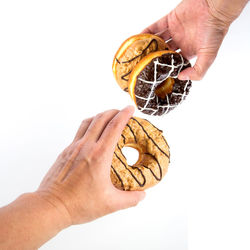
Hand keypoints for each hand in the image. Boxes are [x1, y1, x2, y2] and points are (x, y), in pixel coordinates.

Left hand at [37, 106, 144, 224]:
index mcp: (99, 156)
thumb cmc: (79, 204)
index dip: (124, 115)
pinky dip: (90, 125)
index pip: (114, 127)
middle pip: (101, 119)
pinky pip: (80, 131)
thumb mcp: (110, 204)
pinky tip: (93, 132)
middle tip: (122, 111)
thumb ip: (130, 199)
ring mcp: (74, 147)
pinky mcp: (66, 151)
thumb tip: (142, 194)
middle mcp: (86, 147)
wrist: (51, 206)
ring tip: (109, 117)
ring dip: (100, 115)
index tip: (130, 109)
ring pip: (88, 122)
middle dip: (113, 111)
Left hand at [142, 0, 247, 79]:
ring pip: (158, 40)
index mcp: (188, 52)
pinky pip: (156, 26)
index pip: (173, 62)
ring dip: (149, 45)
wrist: (216, 7)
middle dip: (154, 58)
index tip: (154, 74)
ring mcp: (174, 31)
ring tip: (138, 53)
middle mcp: (180, 42)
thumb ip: (198, 70)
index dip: (164, 68)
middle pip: (163, 52)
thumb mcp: (209, 56)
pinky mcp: (171, 19)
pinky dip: (148, 32)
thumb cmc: (215, 32)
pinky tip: (139, 38)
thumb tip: (181, 78)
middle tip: (142, 64)